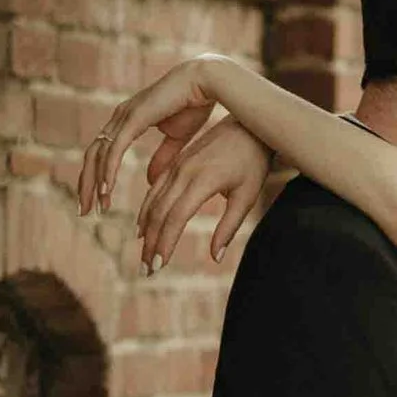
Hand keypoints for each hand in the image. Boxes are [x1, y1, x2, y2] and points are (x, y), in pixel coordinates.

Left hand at [77, 57, 227, 218]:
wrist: (206, 82)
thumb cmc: (193, 105)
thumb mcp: (176, 139)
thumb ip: (163, 158)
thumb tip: (150, 179)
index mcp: (127, 121)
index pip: (103, 153)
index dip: (97, 177)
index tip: (96, 201)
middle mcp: (120, 118)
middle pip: (93, 156)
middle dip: (87, 185)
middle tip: (84, 211)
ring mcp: (125, 116)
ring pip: (99, 154)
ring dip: (95, 182)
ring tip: (94, 206)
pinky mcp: (134, 117)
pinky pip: (115, 148)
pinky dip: (108, 170)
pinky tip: (106, 189)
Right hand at [137, 113, 274, 270]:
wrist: (248, 127)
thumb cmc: (253, 163)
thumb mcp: (246, 196)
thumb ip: (229, 227)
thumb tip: (215, 257)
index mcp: (202, 180)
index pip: (176, 217)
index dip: (165, 243)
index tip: (159, 265)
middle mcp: (184, 172)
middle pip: (159, 212)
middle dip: (151, 244)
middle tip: (146, 270)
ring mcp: (177, 165)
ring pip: (153, 201)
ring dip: (146, 230)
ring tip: (144, 255)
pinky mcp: (176, 162)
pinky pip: (155, 188)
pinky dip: (147, 210)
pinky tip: (143, 227)